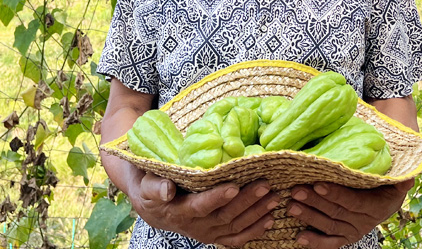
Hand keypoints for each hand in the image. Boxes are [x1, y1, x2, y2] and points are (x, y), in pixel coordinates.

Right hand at [131, 171, 280, 245]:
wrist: (154, 208)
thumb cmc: (152, 187)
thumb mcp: (147, 183)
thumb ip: (156, 186)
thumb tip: (167, 190)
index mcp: (179, 211)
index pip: (200, 206)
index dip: (217, 198)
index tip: (234, 186)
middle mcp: (196, 226)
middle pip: (225, 216)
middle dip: (247, 201)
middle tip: (264, 184)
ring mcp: (208, 233)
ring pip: (236, 227)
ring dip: (256, 214)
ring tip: (274, 198)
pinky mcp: (216, 236)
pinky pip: (237, 239)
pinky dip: (255, 231)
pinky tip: (270, 219)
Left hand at [286, 179, 413, 248]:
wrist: (386, 203)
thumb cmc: (385, 186)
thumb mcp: (395, 182)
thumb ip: (400, 180)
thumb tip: (409, 177)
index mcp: (376, 207)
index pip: (353, 201)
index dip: (336, 194)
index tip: (317, 184)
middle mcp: (364, 222)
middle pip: (337, 212)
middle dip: (315, 202)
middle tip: (296, 191)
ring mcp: (353, 232)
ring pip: (329, 225)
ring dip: (309, 217)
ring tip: (291, 206)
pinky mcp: (345, 238)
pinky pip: (330, 243)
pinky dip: (315, 242)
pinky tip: (299, 237)